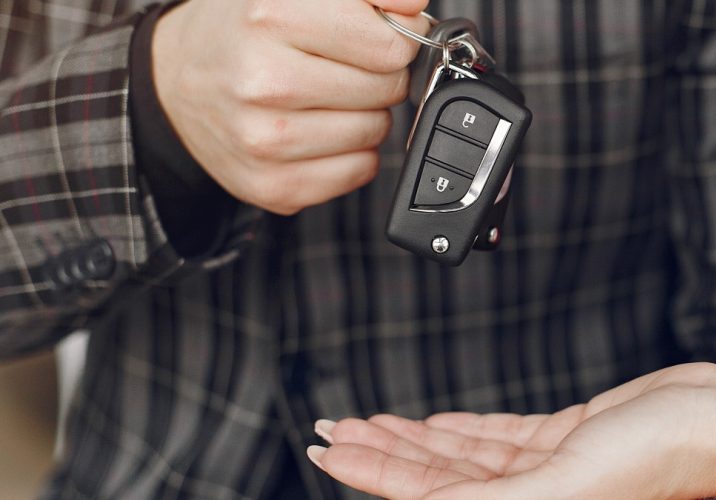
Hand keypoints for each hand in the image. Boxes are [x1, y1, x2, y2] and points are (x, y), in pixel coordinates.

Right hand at [152, 0, 429, 214]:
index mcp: (270, 16)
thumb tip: (415, 3)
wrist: (174, 79)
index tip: (378, 31)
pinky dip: (351, 151)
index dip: (396, 35)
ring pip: (376, 131)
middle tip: (339, 63)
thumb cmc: (242, 27)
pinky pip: (360, 172)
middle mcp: (263, 81)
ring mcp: (265, 140)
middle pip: (388, 87)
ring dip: (365, 112)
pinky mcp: (272, 184)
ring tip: (323, 94)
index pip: (389, 43)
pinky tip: (317, 127)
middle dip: (377, 72)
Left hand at [307, 363, 715, 498]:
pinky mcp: (575, 438)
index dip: (371, 473)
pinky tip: (437, 422)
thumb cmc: (657, 462)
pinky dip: (466, 427)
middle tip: (334, 428)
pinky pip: (505, 436)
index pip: (427, 499)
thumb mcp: (555, 487)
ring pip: (466, 454)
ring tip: (370, 422)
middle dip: (382, 452)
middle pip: (437, 476)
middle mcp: (534, 498)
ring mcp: (553, 468)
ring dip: (416, 436)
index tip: (330, 448)